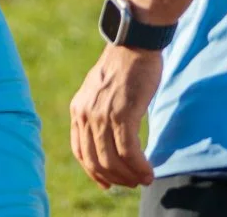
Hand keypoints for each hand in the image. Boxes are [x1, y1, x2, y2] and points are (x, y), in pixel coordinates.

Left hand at [70, 43, 160, 188]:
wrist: (134, 43)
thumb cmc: (123, 67)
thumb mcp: (100, 91)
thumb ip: (98, 113)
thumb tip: (107, 138)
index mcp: (78, 109)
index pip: (80, 152)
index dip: (94, 172)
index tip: (108, 183)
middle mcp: (85, 114)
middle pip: (95, 161)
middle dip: (115, 178)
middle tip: (132, 183)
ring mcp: (103, 115)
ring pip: (112, 160)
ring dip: (129, 176)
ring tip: (143, 179)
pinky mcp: (123, 114)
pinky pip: (129, 151)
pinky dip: (139, 166)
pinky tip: (149, 171)